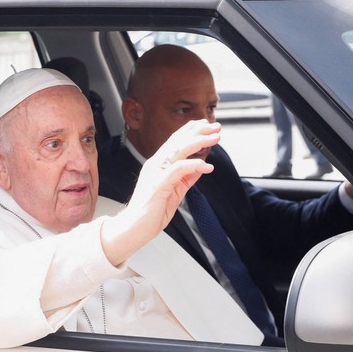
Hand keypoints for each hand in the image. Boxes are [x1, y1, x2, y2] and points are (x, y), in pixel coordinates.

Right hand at [101, 119, 220, 264]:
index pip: (175, 141)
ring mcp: (156, 173)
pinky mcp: (158, 184)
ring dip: (198, 142)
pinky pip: (178, 170)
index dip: (191, 131)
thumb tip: (200, 167)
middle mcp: (155, 164)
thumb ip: (186, 178)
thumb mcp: (175, 191)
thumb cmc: (152, 211)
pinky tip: (207, 166)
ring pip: (178, 150)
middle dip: (198, 131)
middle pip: (178, 141)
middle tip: (216, 126)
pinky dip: (194, 165)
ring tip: (215, 138)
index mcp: (158, 164)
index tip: (207, 124)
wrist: (136, 227)